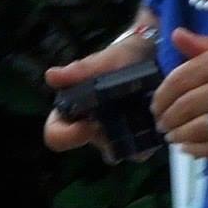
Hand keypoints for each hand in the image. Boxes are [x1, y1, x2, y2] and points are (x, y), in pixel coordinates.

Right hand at [44, 29, 158, 159]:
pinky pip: (142, 150)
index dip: (67, 136)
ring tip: (146, 111)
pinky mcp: (140, 140)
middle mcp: (92, 129)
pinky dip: (149, 137)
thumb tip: (51, 76)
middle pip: (94, 144)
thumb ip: (80, 70)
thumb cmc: (121, 59)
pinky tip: (157, 115)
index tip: (86, 125)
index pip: (56, 135)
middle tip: (125, 115)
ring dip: (131, 135)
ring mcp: (116, 137)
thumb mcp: (104, 61)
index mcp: (73, 112)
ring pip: (120, 151)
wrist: (154, 56)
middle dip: (109, 132)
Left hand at [153, 28, 207, 158]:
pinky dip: (199, 150)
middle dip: (167, 118)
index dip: (162, 95)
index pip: (180, 78)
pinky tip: (190, 149)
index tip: (156, 105)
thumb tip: (175, 35)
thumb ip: (206, 45)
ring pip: (199, 128)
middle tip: (162, 124)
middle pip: (185, 106)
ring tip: (172, 137)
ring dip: (179, 136)